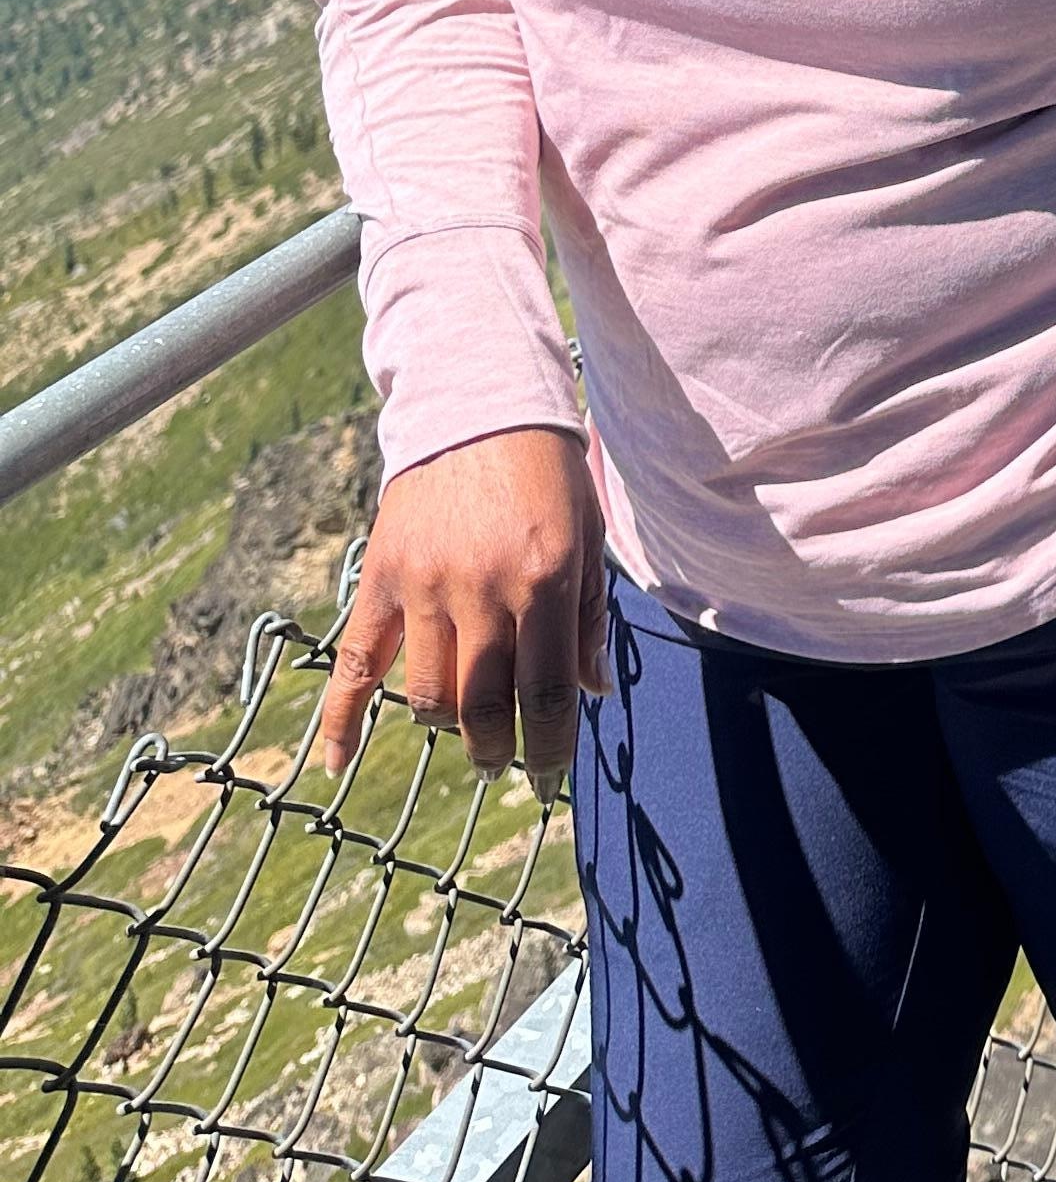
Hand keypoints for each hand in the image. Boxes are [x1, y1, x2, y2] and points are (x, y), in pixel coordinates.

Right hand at [312, 428, 608, 798]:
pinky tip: (339, 763)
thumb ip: (589, 616)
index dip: (550, 747)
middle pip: (485, 704)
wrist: (479, 403)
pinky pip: (353, 663)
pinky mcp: (381, 577)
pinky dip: (341, 719)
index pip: (547, 692)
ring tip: (466, 735)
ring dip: (448, 728)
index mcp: (546, 579)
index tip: (551, 778)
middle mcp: (484, 588)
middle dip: (498, 750)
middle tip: (505, 766)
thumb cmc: (547, 471)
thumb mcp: (588, 534)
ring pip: (426, 693)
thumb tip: (590, 694)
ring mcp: (426, 585)